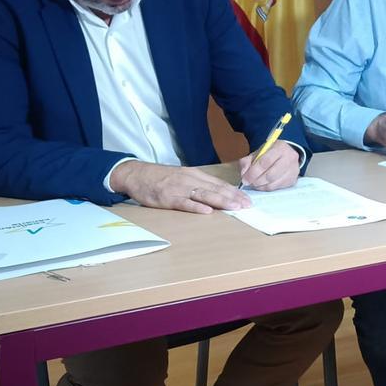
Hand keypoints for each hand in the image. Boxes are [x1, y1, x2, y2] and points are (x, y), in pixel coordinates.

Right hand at [110, 162, 250, 213]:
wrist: (137, 174)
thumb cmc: (161, 177)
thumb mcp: (183, 176)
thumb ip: (198, 184)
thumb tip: (217, 193)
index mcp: (194, 175)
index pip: (219, 184)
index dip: (234, 192)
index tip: (248, 199)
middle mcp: (190, 180)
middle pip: (215, 189)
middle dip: (233, 198)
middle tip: (247, 206)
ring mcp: (179, 189)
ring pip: (204, 195)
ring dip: (221, 201)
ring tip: (234, 207)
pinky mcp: (167, 198)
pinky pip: (184, 203)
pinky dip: (196, 207)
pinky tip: (207, 211)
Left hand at [238, 140, 298, 190]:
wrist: (285, 155)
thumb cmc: (270, 153)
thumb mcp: (258, 152)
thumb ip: (247, 161)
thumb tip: (243, 173)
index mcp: (280, 148)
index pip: (265, 162)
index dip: (253, 172)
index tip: (245, 178)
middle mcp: (289, 159)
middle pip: (270, 175)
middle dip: (256, 181)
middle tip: (248, 183)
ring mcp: (293, 171)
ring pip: (273, 184)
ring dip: (260, 186)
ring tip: (254, 184)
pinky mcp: (292, 180)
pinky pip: (276, 188)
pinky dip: (266, 188)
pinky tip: (262, 185)